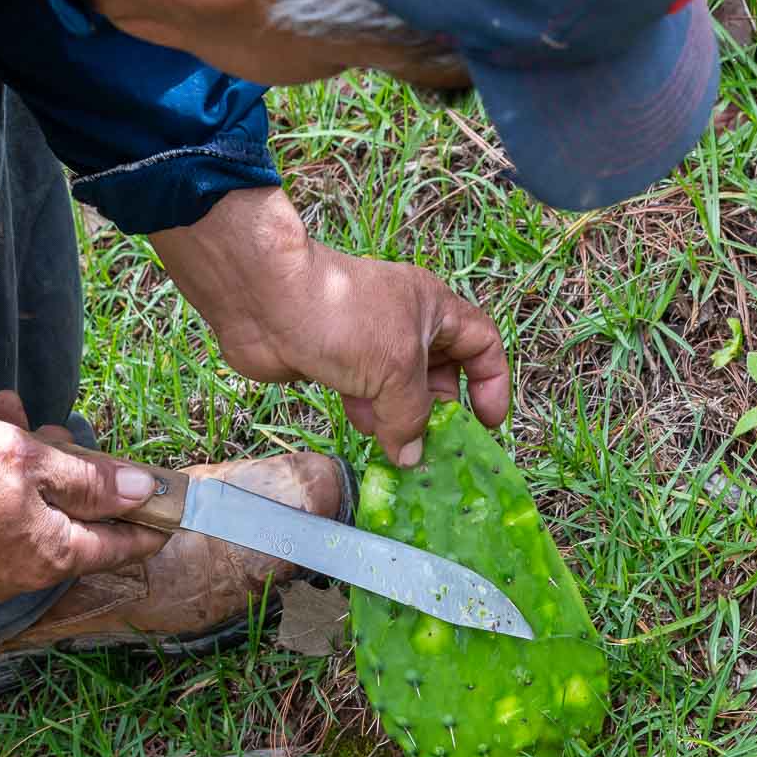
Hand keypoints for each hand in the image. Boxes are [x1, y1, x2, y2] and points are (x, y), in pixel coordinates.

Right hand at [0, 391, 167, 601]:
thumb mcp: (32, 458)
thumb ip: (92, 480)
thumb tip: (142, 492)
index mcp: (53, 556)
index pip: (120, 546)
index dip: (148, 521)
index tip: (170, 506)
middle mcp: (27, 576)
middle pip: (75, 523)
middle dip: (75, 474)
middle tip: (62, 434)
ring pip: (37, 512)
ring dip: (34, 465)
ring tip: (14, 417)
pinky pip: (3, 518)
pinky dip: (4, 482)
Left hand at [152, 188, 510, 466]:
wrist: (264, 300)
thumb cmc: (342, 318)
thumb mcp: (395, 369)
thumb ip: (412, 416)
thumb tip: (413, 456)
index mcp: (433, 309)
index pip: (481, 344)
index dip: (491, 383)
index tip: (488, 423)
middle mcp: (406, 323)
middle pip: (441, 373)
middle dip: (442, 411)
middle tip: (440, 449)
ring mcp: (369, 343)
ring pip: (400, 390)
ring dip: (404, 421)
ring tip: (404, 452)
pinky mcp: (336, 361)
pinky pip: (366, 397)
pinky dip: (372, 418)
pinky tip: (370, 435)